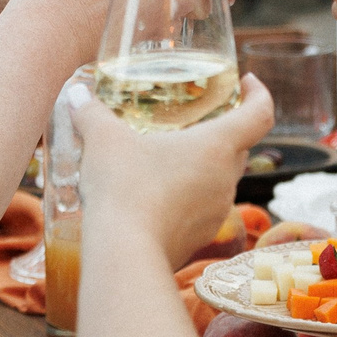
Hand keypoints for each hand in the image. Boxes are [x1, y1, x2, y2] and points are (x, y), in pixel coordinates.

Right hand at [75, 79, 274, 267]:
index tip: (247, 82)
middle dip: (224, 132)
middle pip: (239, 148)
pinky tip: (155, 197)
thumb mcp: (102, 140)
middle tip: (197, 121)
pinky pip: (200, 210)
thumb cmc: (123, 187)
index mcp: (216, 146)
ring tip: (168, 160)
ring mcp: (215, 213)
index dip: (259, 94)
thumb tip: (77, 93)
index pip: (260, 114)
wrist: (124, 253)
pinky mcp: (198, 238)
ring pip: (219, 181)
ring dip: (200, 169)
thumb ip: (90, 112)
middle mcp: (225, 179)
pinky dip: (185, 199)